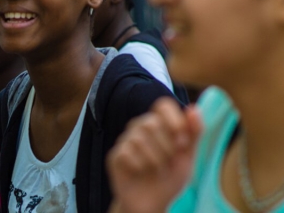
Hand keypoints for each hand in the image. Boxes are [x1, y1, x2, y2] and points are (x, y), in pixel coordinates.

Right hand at [107, 97, 202, 212]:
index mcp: (159, 125)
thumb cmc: (169, 179)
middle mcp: (140, 129)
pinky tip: (141, 173)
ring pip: (138, 138)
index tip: (182, 139)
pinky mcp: (114, 156)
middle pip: (150, 122)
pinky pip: (126, 152)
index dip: (173, 118)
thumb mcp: (187, 158)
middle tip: (170, 160)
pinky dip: (139, 166)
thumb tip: (194, 108)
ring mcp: (125, 142)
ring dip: (154, 159)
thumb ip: (193, 134)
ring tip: (157, 170)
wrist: (152, 205)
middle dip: (166, 145)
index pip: (162, 105)